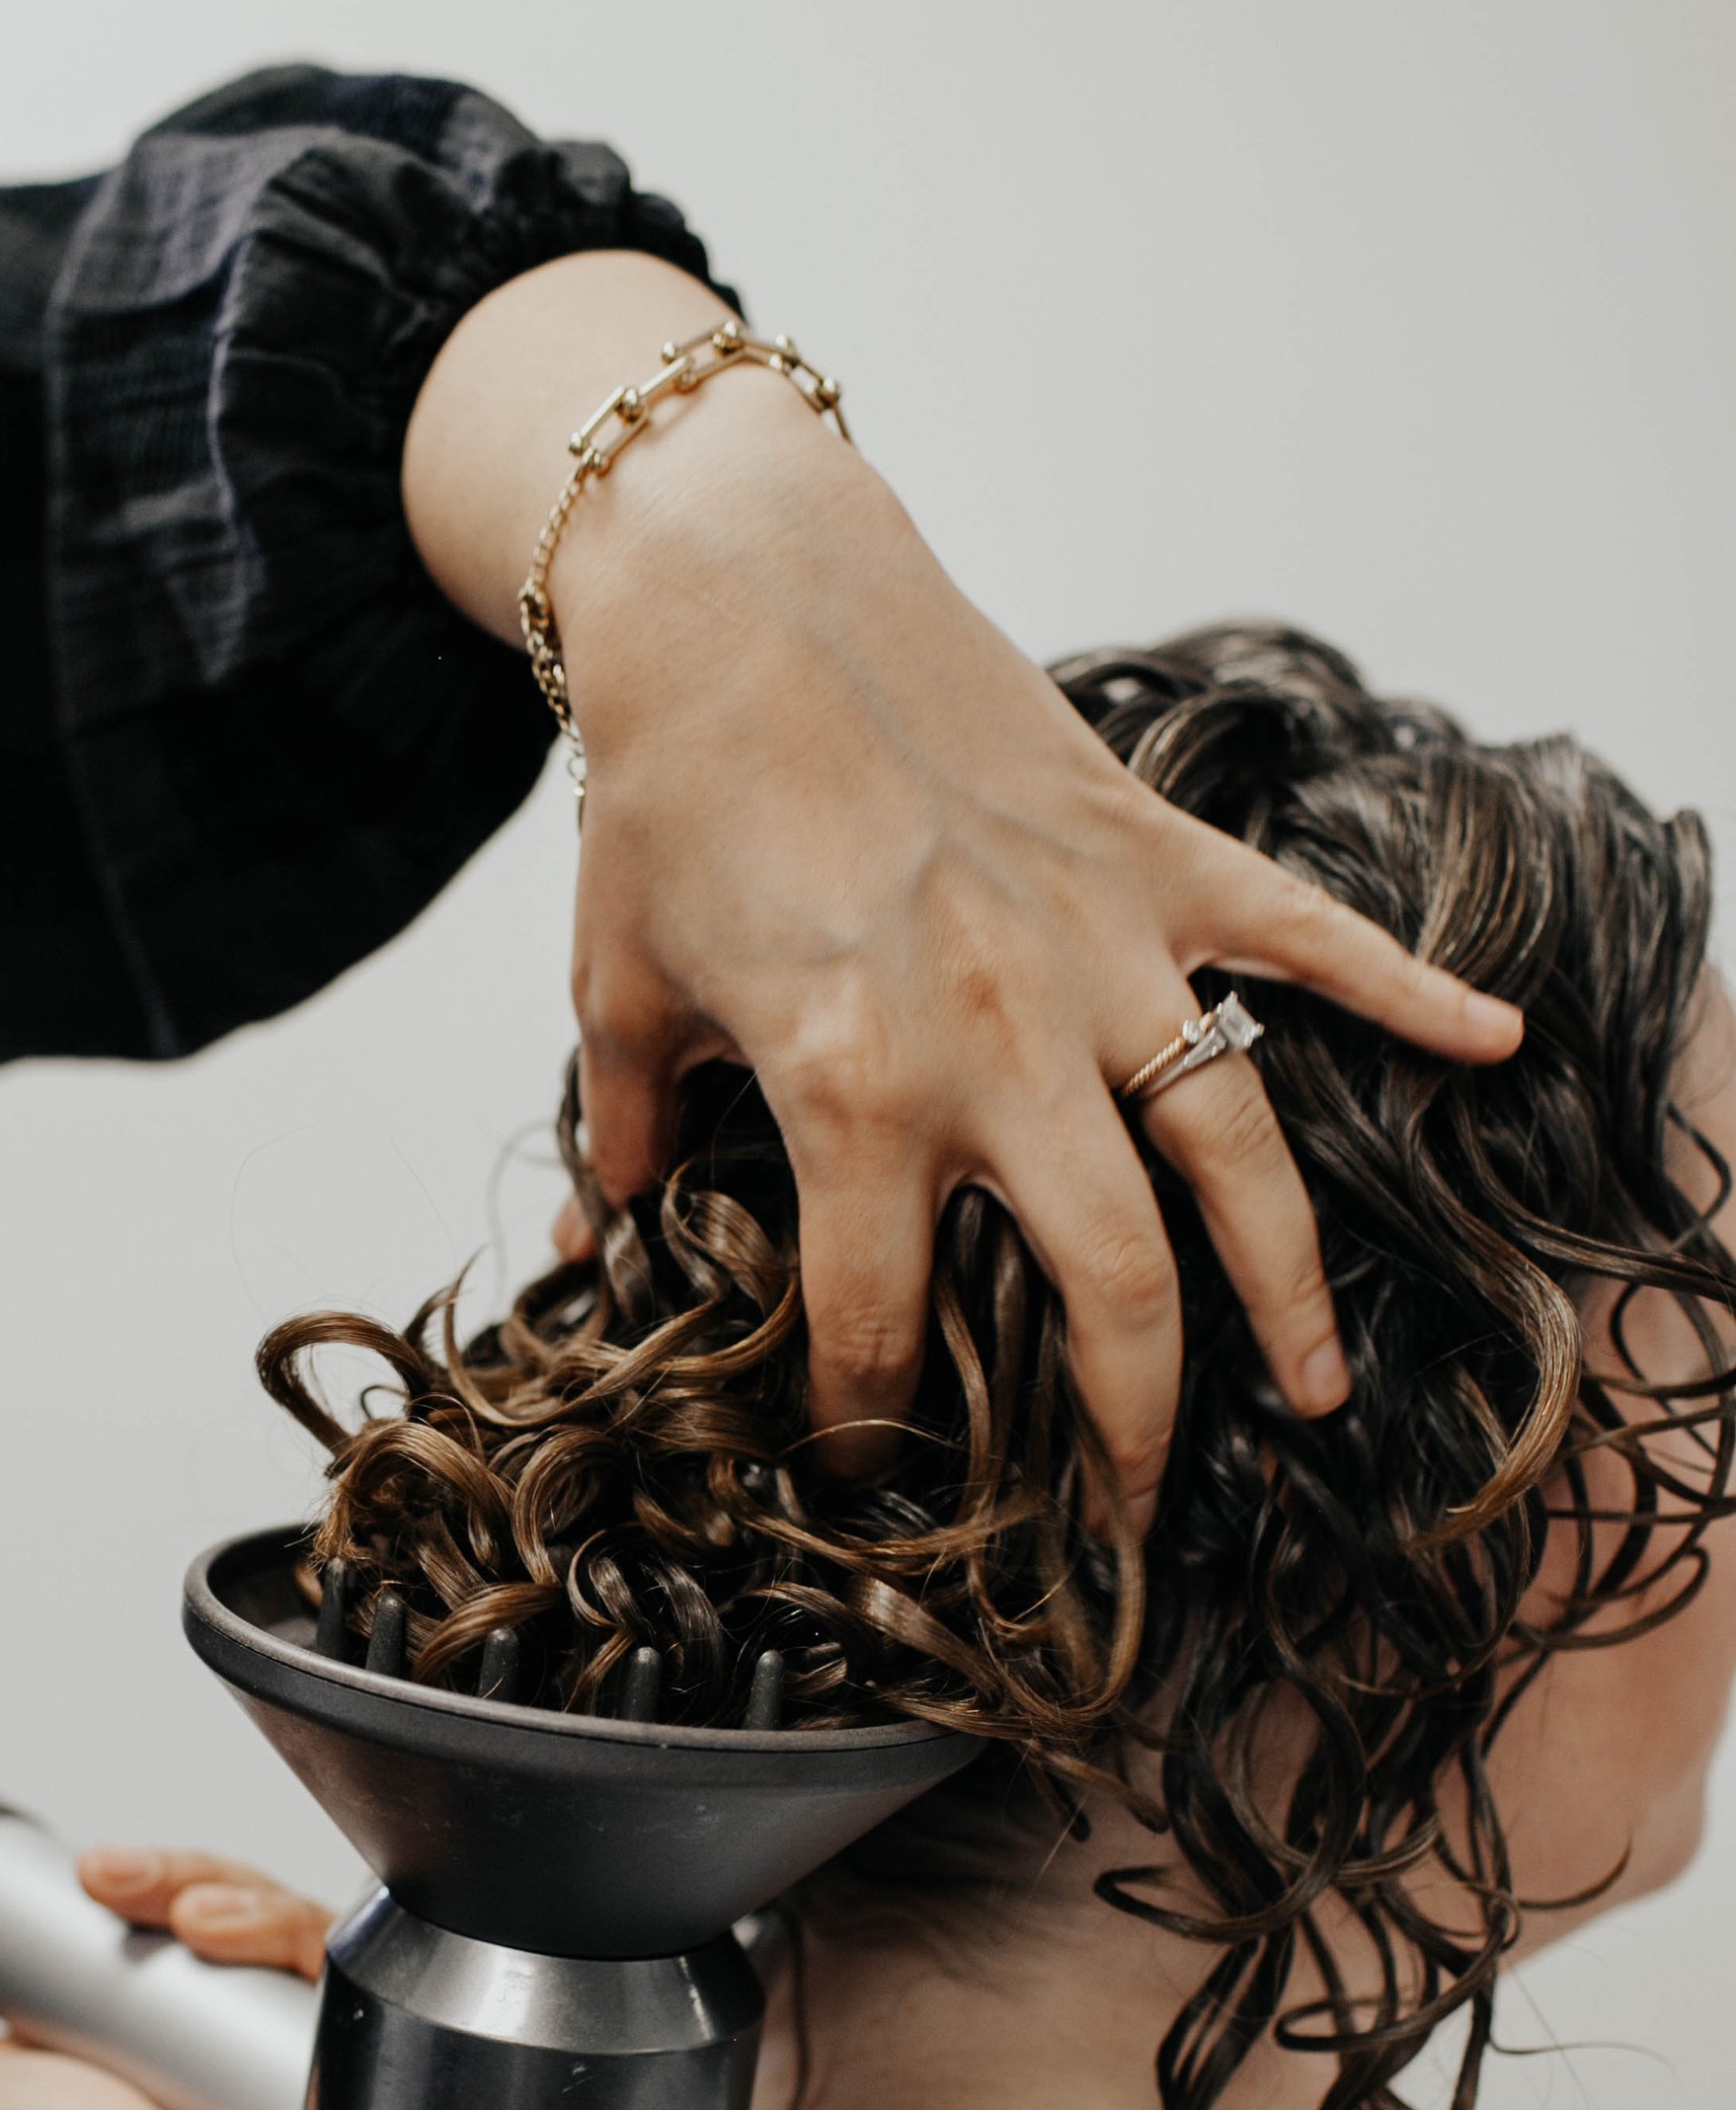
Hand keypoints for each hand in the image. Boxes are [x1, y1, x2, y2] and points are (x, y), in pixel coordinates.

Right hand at [0, 1849, 331, 2109]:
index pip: (370, 2060)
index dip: (328, 1973)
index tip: (229, 1937)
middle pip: (327, 1981)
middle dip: (257, 1915)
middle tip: (176, 1914)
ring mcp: (243, 2074)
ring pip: (269, 1942)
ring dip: (204, 1888)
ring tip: (118, 1889)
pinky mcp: (204, 2027)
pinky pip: (219, 1935)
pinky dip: (174, 1890)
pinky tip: (118, 1883)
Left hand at [403, 254, 1522, 1523]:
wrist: (744, 593)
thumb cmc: (672, 794)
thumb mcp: (617, 991)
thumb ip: (638, 1133)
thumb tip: (616, 1234)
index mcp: (854, 1091)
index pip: (876, 1323)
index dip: (864, 1424)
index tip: (866, 1472)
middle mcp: (1000, 1043)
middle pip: (1112, 1286)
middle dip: (1134, 1426)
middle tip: (1138, 1516)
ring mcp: (1098, 951)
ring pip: (1236, 1154)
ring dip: (1284, 1287)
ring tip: (1307, 1393)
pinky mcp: (1154, 859)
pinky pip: (1309, 939)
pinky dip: (1407, 990)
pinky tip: (1493, 1050)